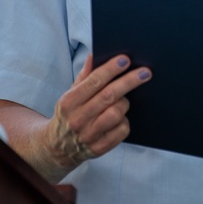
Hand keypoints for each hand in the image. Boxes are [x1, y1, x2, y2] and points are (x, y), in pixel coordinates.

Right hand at [45, 53, 151, 169]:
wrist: (57, 148)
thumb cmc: (70, 114)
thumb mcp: (70, 94)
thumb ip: (84, 76)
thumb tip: (94, 55)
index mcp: (69, 102)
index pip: (93, 81)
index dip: (111, 69)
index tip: (125, 59)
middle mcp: (77, 119)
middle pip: (109, 96)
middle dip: (129, 81)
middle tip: (145, 72)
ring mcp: (88, 135)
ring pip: (116, 113)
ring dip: (124, 104)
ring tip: (123, 100)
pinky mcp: (98, 148)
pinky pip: (122, 130)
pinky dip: (125, 122)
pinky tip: (121, 118)